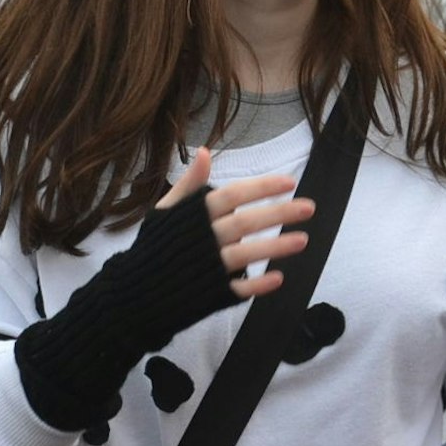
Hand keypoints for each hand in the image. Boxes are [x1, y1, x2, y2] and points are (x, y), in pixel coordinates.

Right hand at [160, 148, 312, 299]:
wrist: (136, 293)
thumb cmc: (156, 247)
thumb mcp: (166, 211)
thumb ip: (189, 184)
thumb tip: (204, 152)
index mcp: (193, 215)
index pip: (232, 195)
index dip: (261, 187)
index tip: (289, 182)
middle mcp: (202, 239)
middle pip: (245, 222)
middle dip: (279, 214)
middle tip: (309, 208)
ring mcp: (207, 267)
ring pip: (246, 254)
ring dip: (275, 247)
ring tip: (303, 240)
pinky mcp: (211, 293)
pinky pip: (238, 289)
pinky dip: (258, 284)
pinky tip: (279, 278)